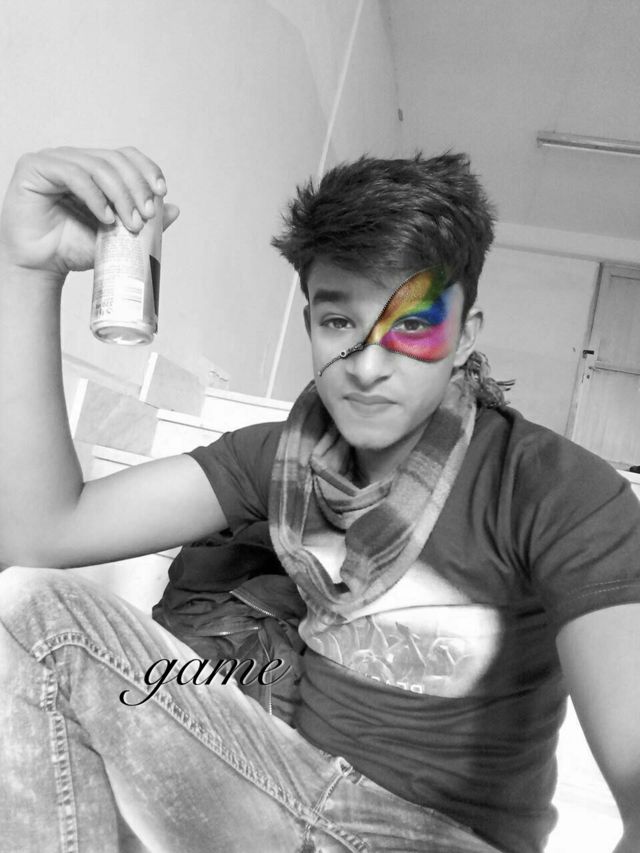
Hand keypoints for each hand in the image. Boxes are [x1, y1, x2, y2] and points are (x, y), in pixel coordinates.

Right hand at [0, 147, 179, 279]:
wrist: (41, 265)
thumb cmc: (74, 247)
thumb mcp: (118, 237)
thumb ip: (145, 223)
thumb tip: (175, 209)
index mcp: (95, 169)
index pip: (126, 156)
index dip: (147, 169)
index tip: (162, 192)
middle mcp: (76, 159)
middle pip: (116, 160)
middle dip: (137, 188)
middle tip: (146, 217)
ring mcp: (54, 160)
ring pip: (98, 167)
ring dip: (120, 196)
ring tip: (129, 224)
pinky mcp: (35, 167)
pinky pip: (74, 174)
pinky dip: (95, 196)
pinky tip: (106, 218)